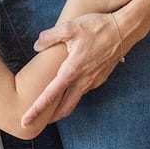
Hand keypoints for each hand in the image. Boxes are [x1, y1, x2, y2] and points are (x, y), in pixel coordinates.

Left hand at [21, 11, 120, 125]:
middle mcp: (84, 80)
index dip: (36, 109)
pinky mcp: (101, 77)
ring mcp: (94, 81)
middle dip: (50, 116)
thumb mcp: (69, 27)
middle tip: (36, 121)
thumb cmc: (97, 27)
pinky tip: (69, 86)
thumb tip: (36, 45)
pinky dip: (74, 93)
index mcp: (72, 70)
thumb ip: (50, 37)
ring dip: (63, 106)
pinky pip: (84, 89)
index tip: (25, 121)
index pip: (50, 95)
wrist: (124, 30)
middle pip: (64, 107)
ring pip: (75, 99)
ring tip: (51, 106)